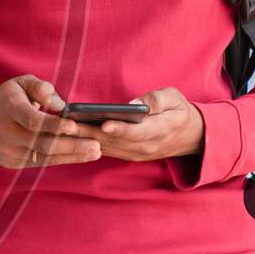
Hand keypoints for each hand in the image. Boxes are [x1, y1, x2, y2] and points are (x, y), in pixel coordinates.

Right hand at [0, 75, 99, 168]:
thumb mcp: (22, 83)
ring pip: (43, 156)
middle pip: (41, 143)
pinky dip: (61, 159)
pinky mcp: (10, 162)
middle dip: (71, 145)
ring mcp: (6, 150)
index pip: (32, 120)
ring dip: (71, 155)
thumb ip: (41, 88)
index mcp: (7, 108)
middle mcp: (4, 132)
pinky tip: (79, 155)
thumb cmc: (9, 97)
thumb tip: (60, 105)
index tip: (74, 126)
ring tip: (95, 152)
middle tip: (96, 145)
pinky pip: (40, 162)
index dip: (53, 125)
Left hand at [76, 87, 204, 161]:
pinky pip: (107, 151)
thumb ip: (157, 100)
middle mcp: (147, 147)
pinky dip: (89, 144)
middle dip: (92, 133)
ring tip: (64, 128)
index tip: (104, 123)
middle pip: (116, 141)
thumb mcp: (175, 98)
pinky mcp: (128, 155)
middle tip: (70, 124)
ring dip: (85, 139)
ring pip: (108, 148)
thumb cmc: (179, 111)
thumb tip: (134, 104)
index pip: (138, 132)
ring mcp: (137, 154)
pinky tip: (72, 135)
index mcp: (161, 130)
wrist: (190, 136)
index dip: (121, 129)